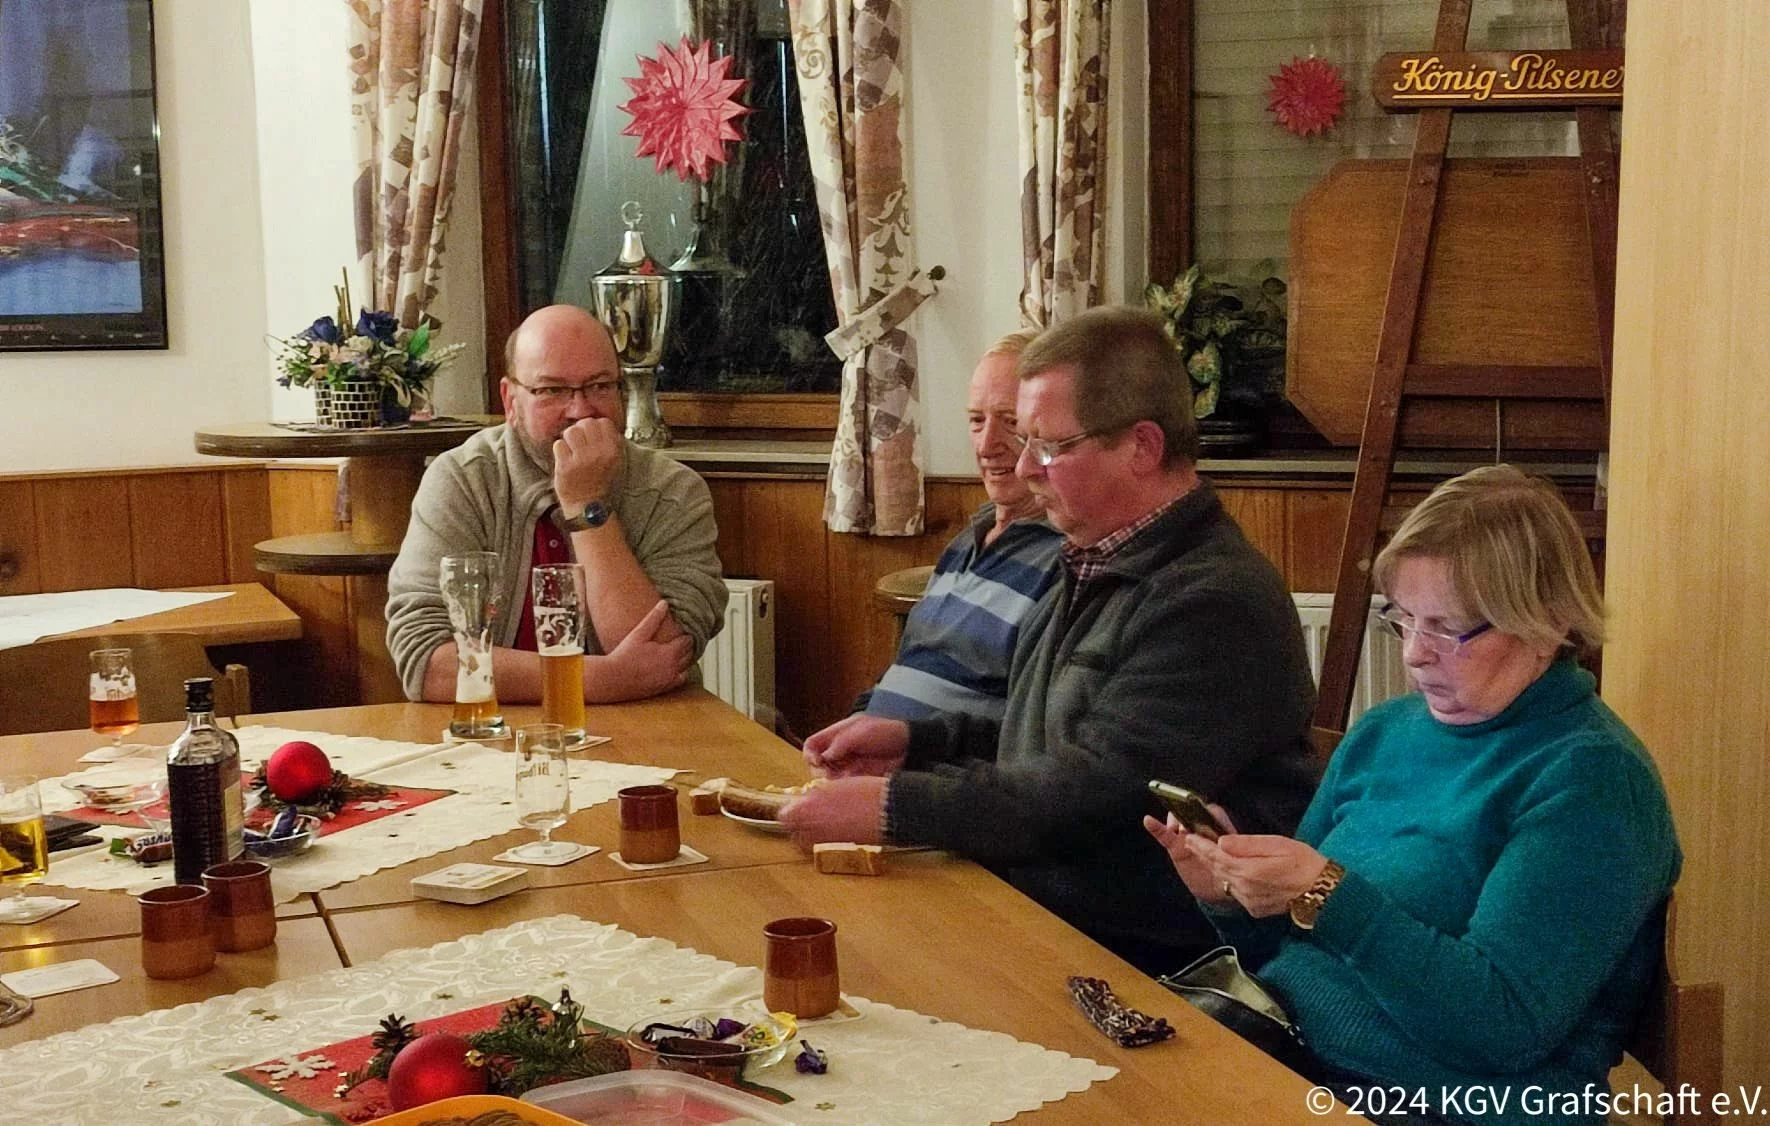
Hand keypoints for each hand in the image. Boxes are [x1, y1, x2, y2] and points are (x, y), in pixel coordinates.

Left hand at [553, 417, 622, 509]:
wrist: (588, 506)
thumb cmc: (600, 482)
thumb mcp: (615, 462)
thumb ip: (611, 442)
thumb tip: (599, 422)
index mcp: (613, 451)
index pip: (603, 422)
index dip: (595, 426)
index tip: (591, 436)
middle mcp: (598, 454)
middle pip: (586, 423)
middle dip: (581, 430)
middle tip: (579, 442)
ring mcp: (581, 460)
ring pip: (570, 431)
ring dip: (568, 438)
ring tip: (571, 449)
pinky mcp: (565, 467)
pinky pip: (558, 444)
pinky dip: (560, 450)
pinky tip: (565, 459)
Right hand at [585, 599, 692, 702]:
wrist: (612, 679)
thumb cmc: (624, 655)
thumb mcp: (639, 633)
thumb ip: (653, 618)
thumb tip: (664, 603)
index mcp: (669, 653)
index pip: (687, 642)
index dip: (687, 636)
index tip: (685, 631)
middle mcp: (672, 668)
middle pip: (689, 655)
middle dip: (688, 647)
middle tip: (685, 640)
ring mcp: (668, 680)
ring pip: (686, 668)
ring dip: (686, 660)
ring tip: (681, 653)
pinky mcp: (662, 689)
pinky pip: (679, 680)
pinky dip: (681, 674)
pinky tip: (674, 669)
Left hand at [778, 776, 887, 848]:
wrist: (888, 810)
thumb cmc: (864, 793)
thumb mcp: (834, 786)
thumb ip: (814, 796)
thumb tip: (805, 800)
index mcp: (807, 809)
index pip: (784, 817)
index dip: (789, 812)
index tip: (794, 808)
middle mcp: (811, 829)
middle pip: (792, 833)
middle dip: (797, 825)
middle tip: (807, 817)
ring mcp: (824, 842)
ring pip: (806, 843)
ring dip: (809, 834)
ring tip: (821, 825)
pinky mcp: (837, 851)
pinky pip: (822, 848)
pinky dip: (824, 841)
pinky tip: (834, 831)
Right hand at [801, 714, 908, 777]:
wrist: (910, 746)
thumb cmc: (886, 732)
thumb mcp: (862, 732)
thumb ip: (841, 743)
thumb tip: (824, 758)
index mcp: (836, 735)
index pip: (812, 745)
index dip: (809, 754)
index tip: (818, 762)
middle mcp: (838, 752)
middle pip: (817, 764)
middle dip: (820, 771)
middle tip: (830, 774)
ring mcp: (847, 766)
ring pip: (828, 778)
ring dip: (831, 781)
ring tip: (843, 779)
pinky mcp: (857, 779)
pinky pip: (843, 786)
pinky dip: (842, 788)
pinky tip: (850, 786)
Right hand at [1145, 810, 1237, 908]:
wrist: (1220, 888)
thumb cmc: (1231, 869)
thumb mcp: (1235, 858)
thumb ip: (1228, 849)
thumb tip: (1221, 842)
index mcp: (1220, 826)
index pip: (1212, 811)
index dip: (1207, 812)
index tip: (1203, 816)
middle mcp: (1201, 827)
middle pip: (1191, 812)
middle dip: (1188, 813)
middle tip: (1188, 823)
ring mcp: (1186, 836)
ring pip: (1177, 821)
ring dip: (1174, 820)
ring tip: (1176, 829)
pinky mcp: (1175, 847)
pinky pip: (1164, 835)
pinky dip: (1156, 827)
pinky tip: (1148, 820)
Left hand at [1181, 832, 1330, 918]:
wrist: (1322, 893)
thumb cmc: (1304, 863)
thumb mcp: (1277, 845)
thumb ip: (1247, 844)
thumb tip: (1222, 841)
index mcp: (1249, 871)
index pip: (1217, 856)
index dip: (1201, 846)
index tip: (1189, 836)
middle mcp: (1245, 889)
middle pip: (1217, 869)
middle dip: (1203, 855)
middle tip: (1191, 842)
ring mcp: (1249, 901)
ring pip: (1225, 882)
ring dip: (1215, 868)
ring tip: (1205, 854)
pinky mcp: (1255, 909)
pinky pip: (1236, 892)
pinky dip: (1230, 880)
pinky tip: (1230, 871)